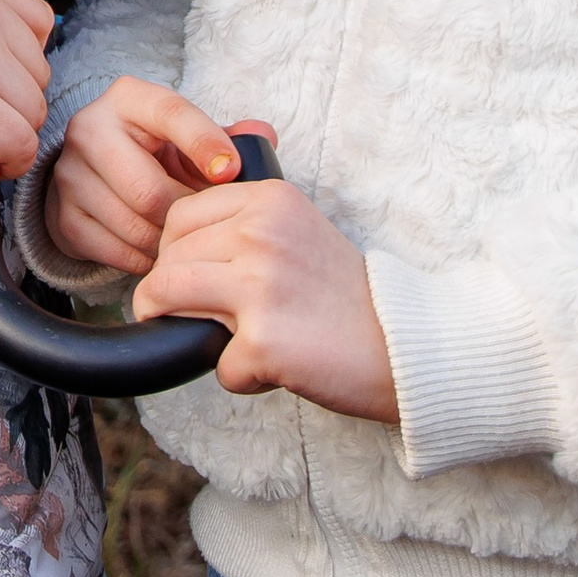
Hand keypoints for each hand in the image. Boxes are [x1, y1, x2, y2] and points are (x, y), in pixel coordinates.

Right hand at [46, 78, 259, 275]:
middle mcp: (89, 128)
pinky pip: (115, 252)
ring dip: (168, 242)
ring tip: (186, 239)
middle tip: (208, 224)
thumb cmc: (153, 153)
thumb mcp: (184, 136)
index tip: (232, 171)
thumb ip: (226, 135)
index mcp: (128, 99)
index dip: (205, 142)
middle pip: (149, 190)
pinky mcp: (61, 215)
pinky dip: (145, 260)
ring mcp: (70, 174)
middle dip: (186, 215)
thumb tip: (263, 135)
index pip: (170, 113)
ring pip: (134, 225)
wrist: (94, 175)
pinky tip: (159, 251)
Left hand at [133, 169, 398, 421]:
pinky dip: (238, 376)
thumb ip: (245, 225)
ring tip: (210, 339)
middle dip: (167, 291)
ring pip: (166, 297)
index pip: (180, 216)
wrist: (411, 344)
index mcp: (268, 200)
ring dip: (179, 326)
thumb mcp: (299, 231)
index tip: (184, 275)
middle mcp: (259, 233)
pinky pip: (216, 363)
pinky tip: (270, 371)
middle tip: (191, 314)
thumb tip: (175, 249)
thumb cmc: (349, 296)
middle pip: (168, 259)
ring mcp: (259, 285)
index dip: (174, 252)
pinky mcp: (263, 341)